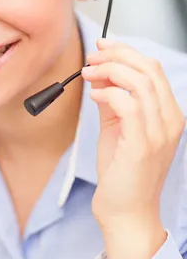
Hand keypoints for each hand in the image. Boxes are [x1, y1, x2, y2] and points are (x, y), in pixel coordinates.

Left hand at [82, 38, 185, 258]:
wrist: (126, 212)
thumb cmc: (122, 173)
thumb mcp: (118, 128)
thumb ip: (112, 101)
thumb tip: (99, 75)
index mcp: (168, 114)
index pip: (153, 69)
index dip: (126, 51)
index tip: (102, 46)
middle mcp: (169, 121)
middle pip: (148, 68)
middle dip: (116, 55)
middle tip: (92, 56)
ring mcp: (159, 133)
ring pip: (139, 82)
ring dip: (109, 70)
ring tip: (88, 73)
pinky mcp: (142, 145)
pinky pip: (128, 104)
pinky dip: (108, 93)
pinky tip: (94, 95)